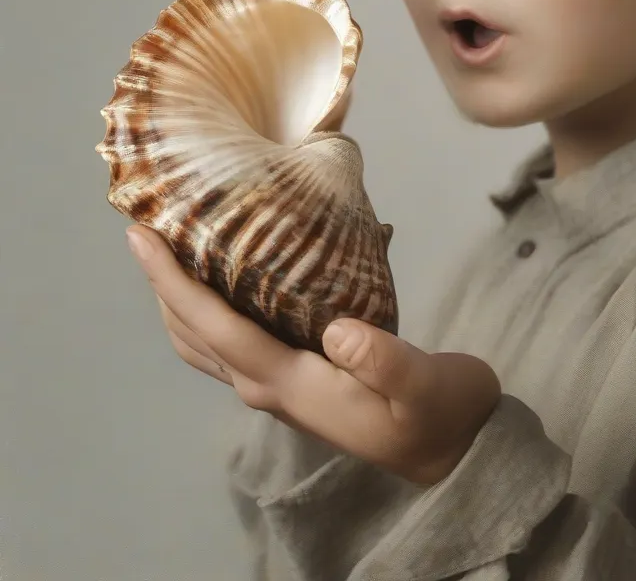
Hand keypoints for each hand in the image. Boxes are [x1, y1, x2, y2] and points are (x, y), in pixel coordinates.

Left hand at [125, 224, 500, 486]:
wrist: (452, 450)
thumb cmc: (440, 412)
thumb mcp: (424, 385)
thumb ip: (383, 360)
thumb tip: (337, 329)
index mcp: (290, 383)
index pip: (216, 327)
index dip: (174, 283)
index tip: (142, 238)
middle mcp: (269, 387)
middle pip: (194, 334)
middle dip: (163, 284)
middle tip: (149, 226)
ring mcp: (278, 387)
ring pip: (205, 343)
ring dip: (179, 299)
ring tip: (172, 248)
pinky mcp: (293, 379)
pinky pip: (230, 342)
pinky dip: (208, 309)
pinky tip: (225, 275)